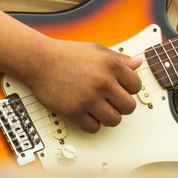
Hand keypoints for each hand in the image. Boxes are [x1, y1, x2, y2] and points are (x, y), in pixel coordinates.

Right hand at [23, 38, 142, 133]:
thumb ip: (119, 58)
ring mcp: (89, 98)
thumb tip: (138, 63)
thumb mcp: (97, 50)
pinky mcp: (75, 112)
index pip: (136, 86)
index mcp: (111, 65)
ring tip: (100, 108)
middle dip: (121, 105)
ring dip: (108, 116)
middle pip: (128, 107)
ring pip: (114, 120)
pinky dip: (92, 124)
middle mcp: (103, 82)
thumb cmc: (66, 54)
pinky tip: (87, 114)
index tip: (122, 90)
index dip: (129, 89)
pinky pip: (94, 128)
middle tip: (112, 101)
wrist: (40, 60)